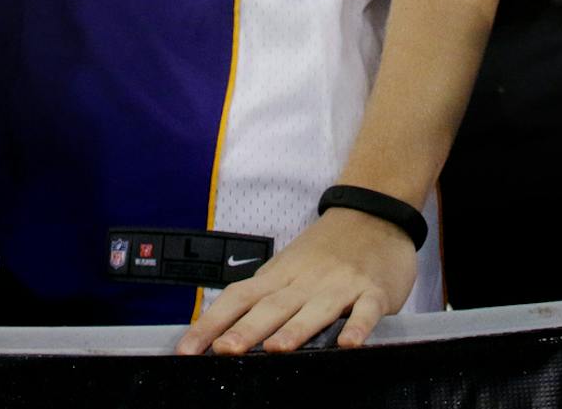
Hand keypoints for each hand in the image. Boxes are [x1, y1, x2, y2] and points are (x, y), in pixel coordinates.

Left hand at [174, 207, 416, 354]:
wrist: (373, 212)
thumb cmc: (326, 249)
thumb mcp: (289, 267)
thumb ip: (264, 298)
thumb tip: (225, 333)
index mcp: (279, 276)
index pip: (238, 298)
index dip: (211, 322)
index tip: (188, 349)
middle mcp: (305, 281)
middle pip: (271, 306)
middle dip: (246, 329)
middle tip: (225, 350)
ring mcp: (339, 285)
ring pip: (315, 309)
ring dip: (295, 329)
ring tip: (276, 349)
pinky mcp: (373, 291)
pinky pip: (365, 310)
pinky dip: (358, 326)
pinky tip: (348, 343)